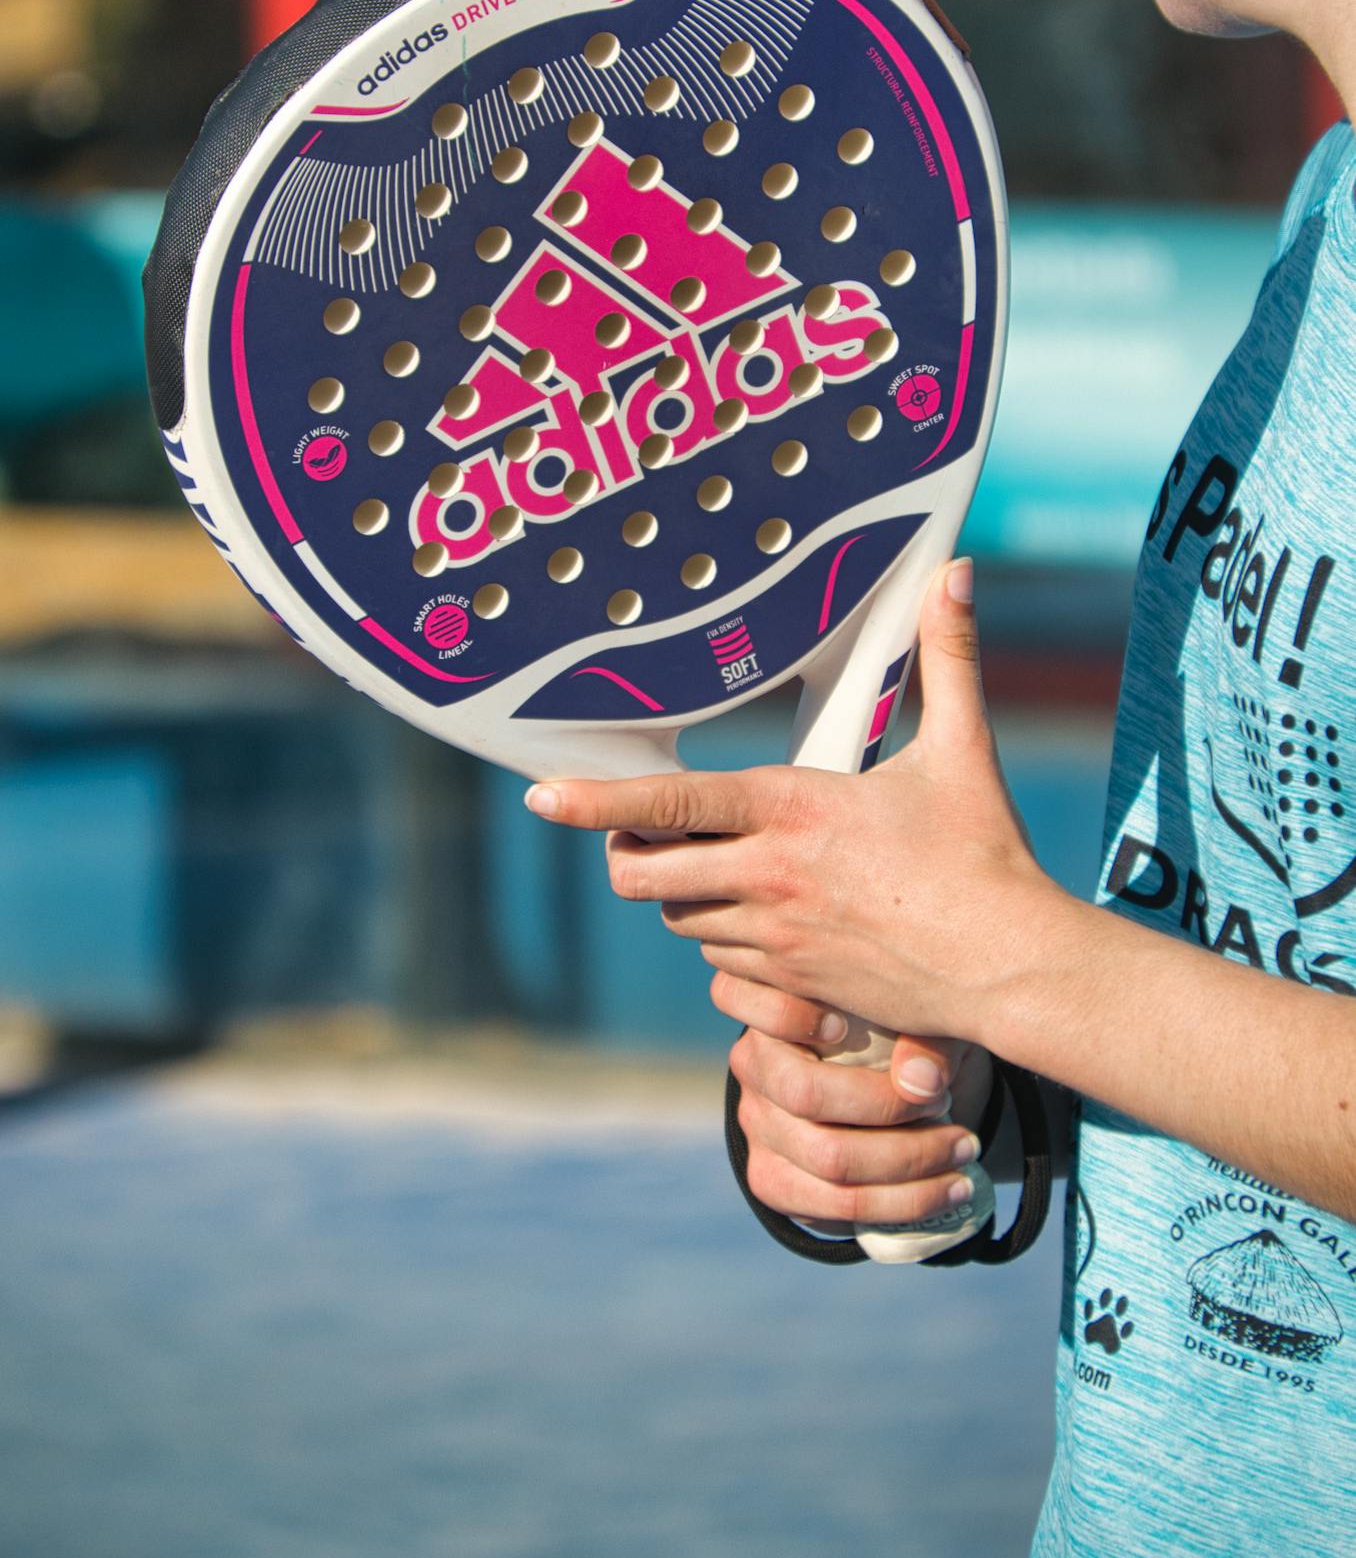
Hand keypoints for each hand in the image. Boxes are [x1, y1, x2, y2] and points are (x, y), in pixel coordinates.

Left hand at [526, 559, 1052, 1050]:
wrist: (1011, 970)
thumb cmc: (987, 857)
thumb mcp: (964, 750)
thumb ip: (951, 656)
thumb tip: (960, 571)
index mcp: (795, 810)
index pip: (671, 805)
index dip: (596, 800)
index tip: (540, 794)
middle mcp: (769, 877)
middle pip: (644, 876)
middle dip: (624, 853)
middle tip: (636, 833)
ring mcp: (776, 938)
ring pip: (678, 920)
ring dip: (677, 895)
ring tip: (710, 864)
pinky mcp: (792, 985)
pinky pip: (721, 963)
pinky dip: (720, 938)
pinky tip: (757, 915)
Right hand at [711, 970, 993, 1227]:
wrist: (882, 1097)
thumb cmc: (899, 1035)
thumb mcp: (917, 1017)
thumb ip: (923, 1034)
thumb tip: (922, 1081)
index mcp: (774, 1010)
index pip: (750, 1003)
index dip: (790, 1015)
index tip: (844, 1024)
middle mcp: (752, 1067)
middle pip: (807, 1095)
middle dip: (890, 1108)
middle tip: (946, 1104)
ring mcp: (756, 1128)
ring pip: (829, 1160)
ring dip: (909, 1164)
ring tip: (965, 1150)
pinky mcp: (771, 1180)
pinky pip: (833, 1206)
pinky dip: (901, 1204)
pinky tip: (947, 1191)